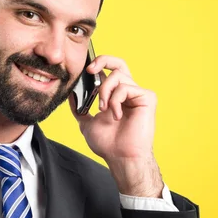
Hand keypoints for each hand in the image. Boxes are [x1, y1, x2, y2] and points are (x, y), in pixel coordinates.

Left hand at [70, 55, 163, 197]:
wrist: (121, 157)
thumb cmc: (108, 144)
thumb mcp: (86, 122)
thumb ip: (79, 107)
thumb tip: (71, 93)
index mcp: (116, 95)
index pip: (109, 71)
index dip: (99, 65)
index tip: (85, 70)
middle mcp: (128, 92)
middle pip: (119, 63)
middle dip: (103, 60)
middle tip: (90, 70)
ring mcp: (139, 94)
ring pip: (118, 76)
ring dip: (105, 92)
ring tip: (103, 109)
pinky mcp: (147, 97)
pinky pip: (126, 88)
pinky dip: (116, 101)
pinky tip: (117, 116)